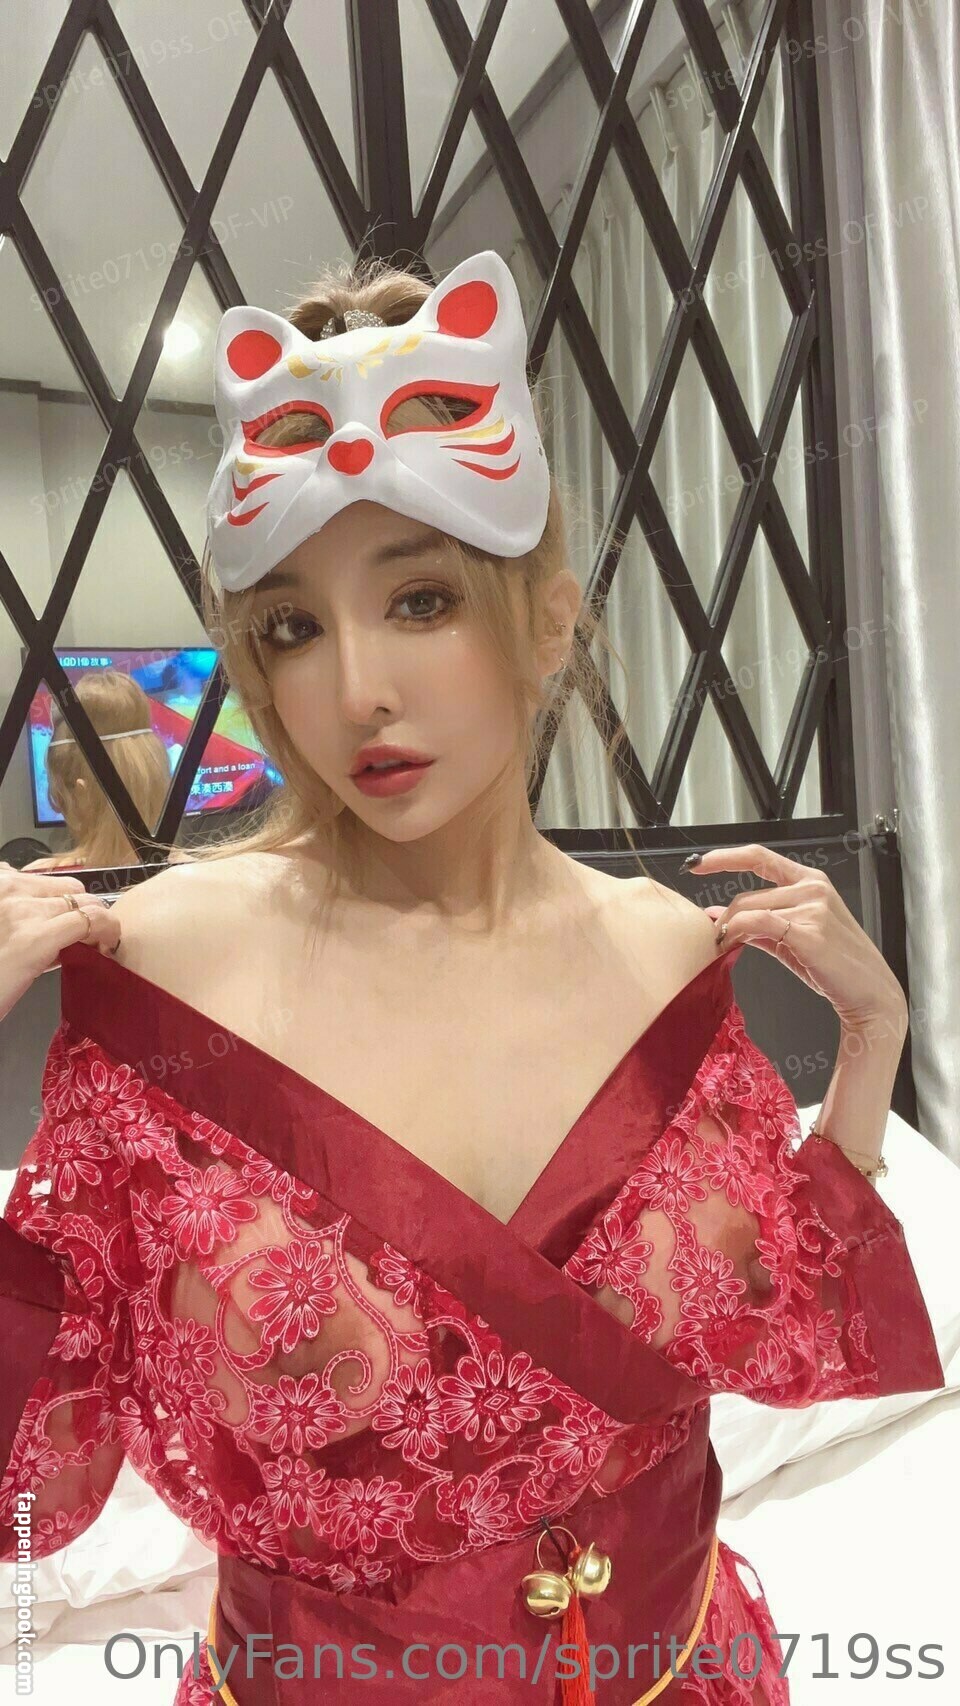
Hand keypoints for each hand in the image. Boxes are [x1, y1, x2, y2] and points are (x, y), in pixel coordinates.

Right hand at [0, 863, 120, 1023]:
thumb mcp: (0, 927)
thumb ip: (16, 912)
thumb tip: (44, 913)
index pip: (50, 882)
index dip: (68, 905)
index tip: (72, 926)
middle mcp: (8, 889)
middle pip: (72, 889)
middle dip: (84, 913)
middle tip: (86, 940)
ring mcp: (22, 911)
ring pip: (85, 903)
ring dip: (98, 924)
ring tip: (95, 947)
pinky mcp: (35, 937)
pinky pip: (89, 921)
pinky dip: (106, 931)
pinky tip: (104, 948)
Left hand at [686, 843, 907, 1035]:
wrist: (869, 992)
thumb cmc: (832, 965)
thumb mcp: (792, 938)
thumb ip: (757, 923)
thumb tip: (715, 915)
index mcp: (811, 881)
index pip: (760, 857)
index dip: (725, 857)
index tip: (698, 863)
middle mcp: (813, 888)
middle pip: (747, 895)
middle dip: (723, 918)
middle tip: (713, 939)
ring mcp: (813, 908)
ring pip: (748, 910)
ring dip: (727, 929)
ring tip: (721, 947)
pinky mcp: (809, 931)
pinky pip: (757, 923)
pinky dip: (736, 932)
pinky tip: (729, 945)